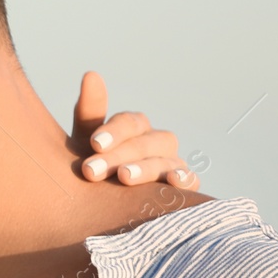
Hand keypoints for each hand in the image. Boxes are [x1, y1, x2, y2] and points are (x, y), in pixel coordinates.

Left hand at [70, 71, 199, 188]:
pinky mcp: (185, 185)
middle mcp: (156, 142)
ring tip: (123, 177)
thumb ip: (90, 112)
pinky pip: (190, 180)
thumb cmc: (94, 165)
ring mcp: (172, 163)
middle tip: (91, 170)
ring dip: (145, 168)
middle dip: (119, 155)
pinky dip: (185, 179)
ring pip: (165, 161)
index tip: (95, 143)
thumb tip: (91, 74)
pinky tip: (172, 181)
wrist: (100, 203)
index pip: (130, 123)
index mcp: (135, 128)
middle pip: (146, 143)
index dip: (113, 131)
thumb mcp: (86, 141)